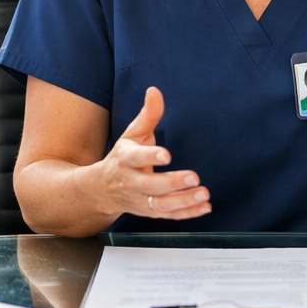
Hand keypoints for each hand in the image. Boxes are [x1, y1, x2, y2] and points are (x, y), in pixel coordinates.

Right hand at [90, 87, 210, 222]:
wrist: (102, 189)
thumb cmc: (123, 157)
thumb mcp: (132, 134)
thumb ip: (147, 115)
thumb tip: (154, 91)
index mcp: (126, 159)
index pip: (136, 158)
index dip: (150, 156)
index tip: (167, 154)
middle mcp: (132, 182)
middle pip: (151, 186)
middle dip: (172, 183)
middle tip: (194, 177)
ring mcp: (140, 200)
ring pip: (161, 205)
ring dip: (183, 201)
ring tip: (203, 194)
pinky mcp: (150, 212)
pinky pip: (169, 216)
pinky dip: (187, 214)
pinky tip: (204, 207)